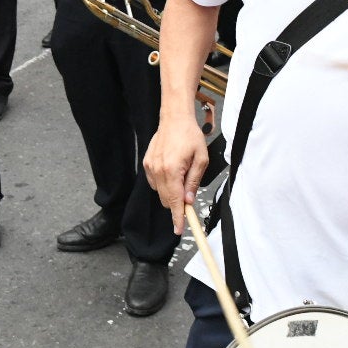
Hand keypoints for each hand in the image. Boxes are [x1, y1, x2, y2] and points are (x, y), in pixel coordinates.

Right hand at [143, 115, 213, 235]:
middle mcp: (158, 170)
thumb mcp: (201, 159)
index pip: (175, 201)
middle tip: (189, 195)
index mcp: (172, 170)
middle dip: (178, 203)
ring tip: (181, 174)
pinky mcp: (146, 164)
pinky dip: (163, 184)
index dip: (178, 217)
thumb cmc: (189, 135)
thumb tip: (189, 199)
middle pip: (166, 200)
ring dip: (171, 192)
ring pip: (159, 193)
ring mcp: (150, 167)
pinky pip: (154, 183)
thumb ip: (194, 181)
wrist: (174, 119)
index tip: (179, 229)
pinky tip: (172, 171)